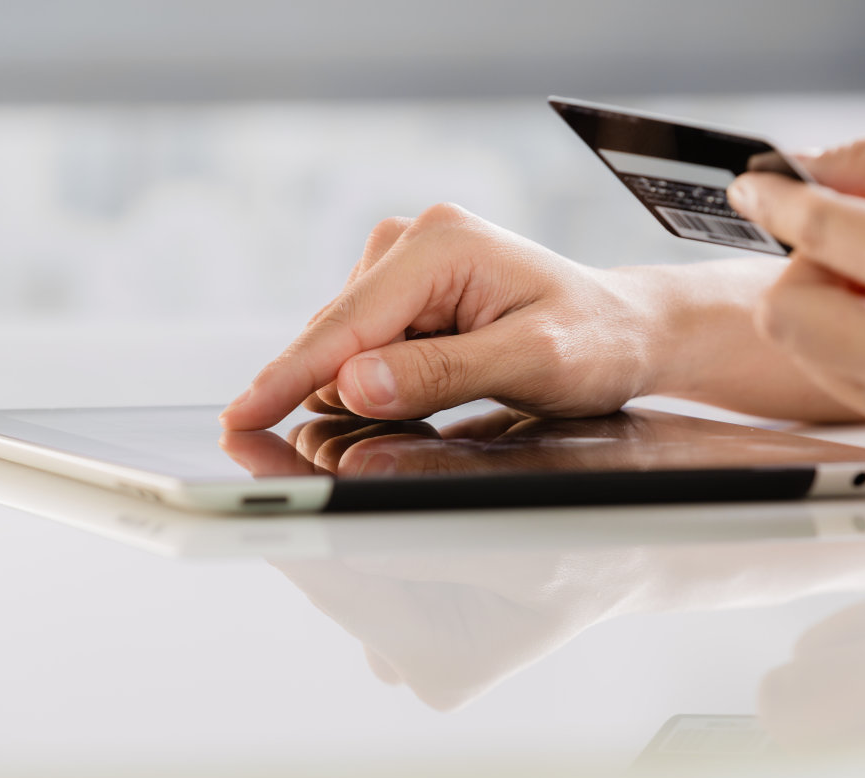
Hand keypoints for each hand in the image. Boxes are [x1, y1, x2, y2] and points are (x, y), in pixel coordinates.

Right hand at [220, 205, 863, 431]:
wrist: (625, 329)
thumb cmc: (594, 342)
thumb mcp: (531, 364)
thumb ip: (442, 373)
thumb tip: (353, 386)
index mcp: (441, 245)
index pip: (347, 325)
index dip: (290, 378)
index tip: (239, 418)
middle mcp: (412, 241)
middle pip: (336, 334)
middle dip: (322, 391)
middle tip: (331, 449)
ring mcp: (404, 262)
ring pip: (345, 344)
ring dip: (358, 389)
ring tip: (435, 406)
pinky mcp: (404, 289)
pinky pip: (362, 345)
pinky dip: (373, 379)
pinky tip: (419, 392)